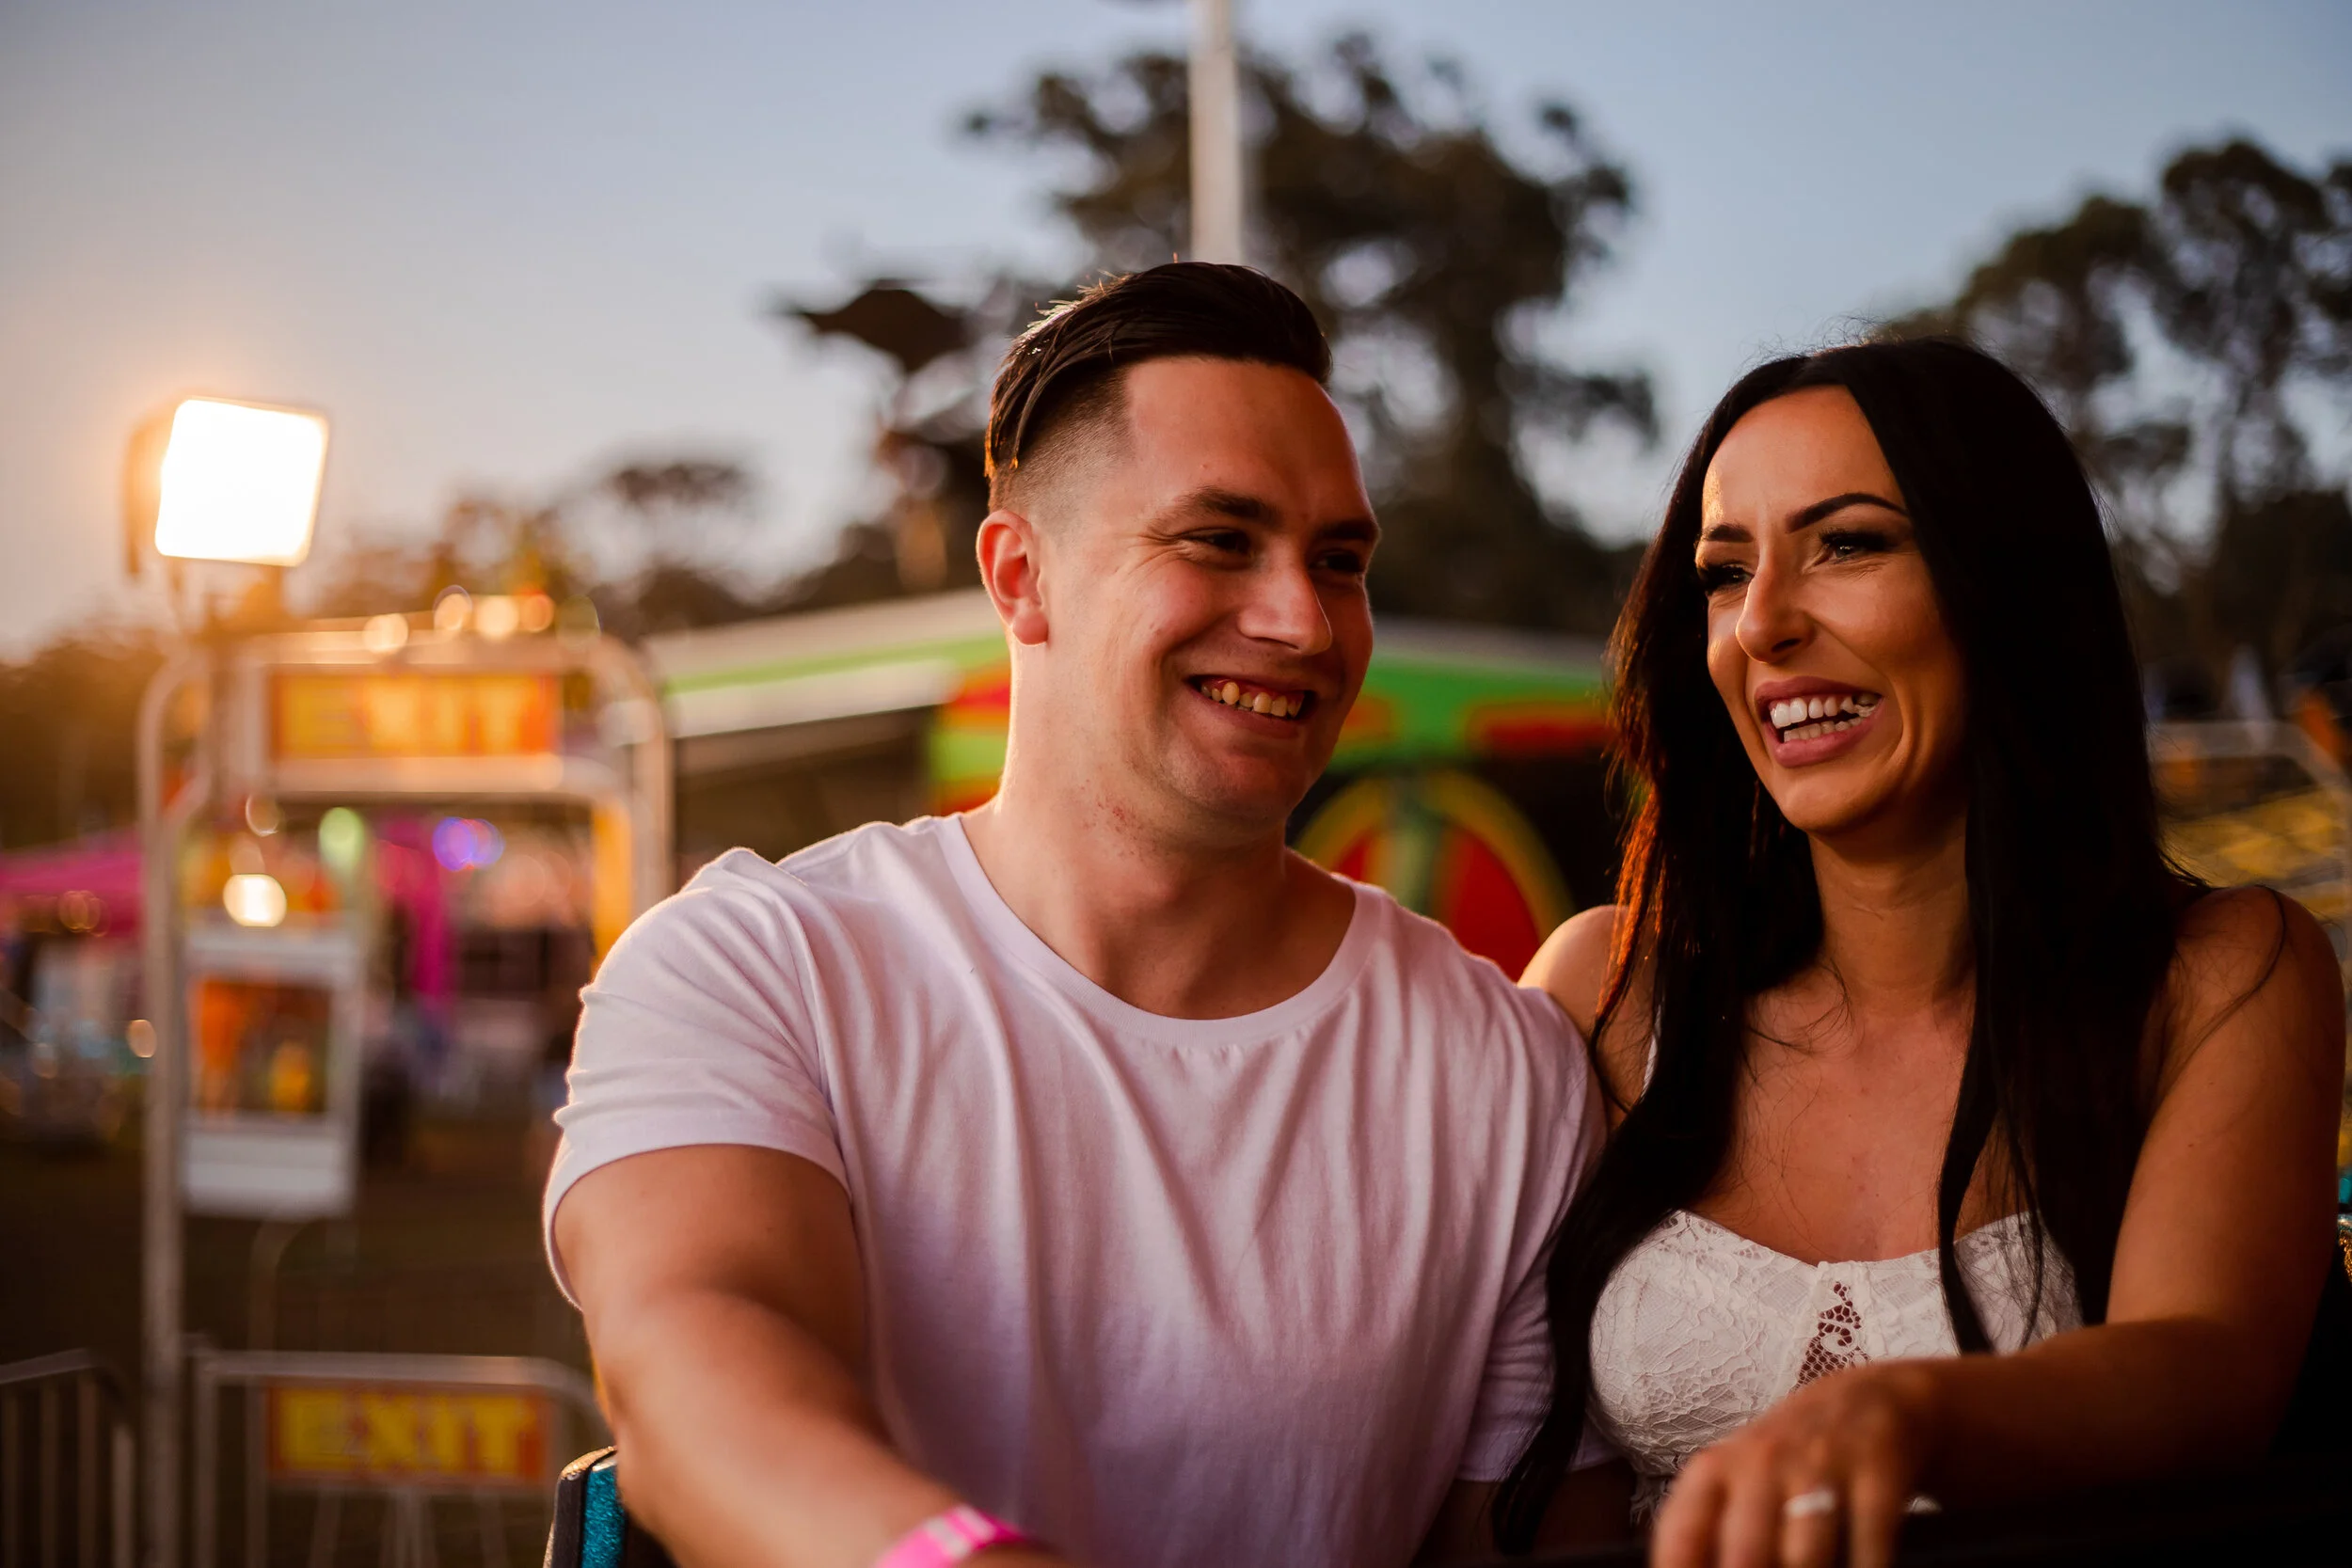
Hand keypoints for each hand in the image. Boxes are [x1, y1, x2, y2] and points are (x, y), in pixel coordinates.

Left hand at [1651, 1362, 1937, 1567]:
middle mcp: (1761, 1463)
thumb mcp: (1738, 1482)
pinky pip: (1869, 1549)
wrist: (1871, 1401)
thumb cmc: (1789, 1463)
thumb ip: (1709, 1537)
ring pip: (1805, 1558)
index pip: (1681, 1535)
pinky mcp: (1877, 1473)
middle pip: (1745, 1554)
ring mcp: (1820, 1465)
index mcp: (1715, 1471)